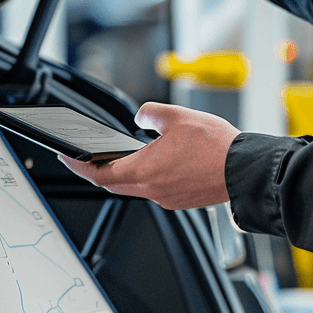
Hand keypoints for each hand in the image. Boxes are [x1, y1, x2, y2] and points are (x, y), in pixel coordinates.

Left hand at [57, 101, 238, 208]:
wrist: (244, 169)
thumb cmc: (216, 147)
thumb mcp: (177, 116)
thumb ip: (151, 112)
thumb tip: (140, 115)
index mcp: (144, 170)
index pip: (99, 173)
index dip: (78, 166)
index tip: (67, 157)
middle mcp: (152, 190)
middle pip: (114, 184)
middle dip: (98, 171)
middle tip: (90, 158)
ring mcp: (167, 198)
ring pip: (135, 188)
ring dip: (125, 174)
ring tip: (126, 155)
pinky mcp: (181, 200)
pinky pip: (155, 190)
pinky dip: (148, 177)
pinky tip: (159, 162)